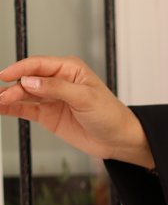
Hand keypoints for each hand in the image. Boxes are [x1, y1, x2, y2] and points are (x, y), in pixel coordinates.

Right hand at [0, 55, 154, 167]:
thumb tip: (31, 81)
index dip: (20, 68)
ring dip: (8, 97)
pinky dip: (10, 108)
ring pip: (23, 93)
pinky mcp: (47, 114)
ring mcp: (50, 98)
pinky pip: (24, 109)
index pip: (39, 64)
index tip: (5, 75)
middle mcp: (57, 81)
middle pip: (27, 79)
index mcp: (69, 69)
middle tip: (0, 96)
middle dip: (12, 86)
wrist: (117, 139)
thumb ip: (57, 88)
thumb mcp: (86, 98)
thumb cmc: (109, 114)